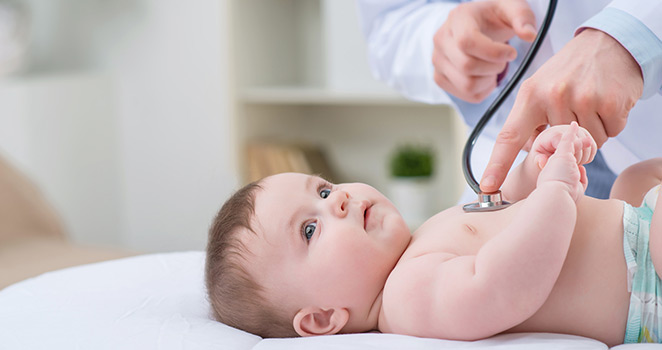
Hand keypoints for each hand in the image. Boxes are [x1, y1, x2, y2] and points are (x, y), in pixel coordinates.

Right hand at [432, 0, 535, 102]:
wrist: (476, 25)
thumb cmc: (494, 16)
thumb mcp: (512, 7)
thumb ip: (523, 17)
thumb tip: (530, 35)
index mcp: (457, 18)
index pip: (467, 41)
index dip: (493, 53)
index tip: (511, 52)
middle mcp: (441, 39)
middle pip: (467, 66)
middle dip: (494, 67)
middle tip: (504, 59)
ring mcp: (437, 61)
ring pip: (466, 85)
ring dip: (489, 81)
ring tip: (494, 67)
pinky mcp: (440, 78)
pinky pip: (465, 95)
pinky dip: (482, 90)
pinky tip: (487, 76)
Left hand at [481, 28, 643, 192]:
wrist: (607, 43)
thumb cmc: (568, 71)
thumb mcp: (539, 88)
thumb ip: (531, 122)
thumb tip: (537, 158)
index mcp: (530, 96)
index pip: (509, 137)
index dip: (497, 164)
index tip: (488, 187)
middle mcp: (553, 96)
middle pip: (557, 148)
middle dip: (565, 142)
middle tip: (572, 114)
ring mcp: (583, 98)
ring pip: (586, 145)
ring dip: (590, 133)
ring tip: (589, 105)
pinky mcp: (611, 102)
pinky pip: (610, 134)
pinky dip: (610, 124)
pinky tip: (605, 103)